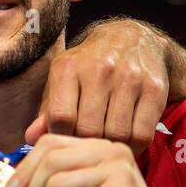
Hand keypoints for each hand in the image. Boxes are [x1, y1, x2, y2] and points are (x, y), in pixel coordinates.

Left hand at [25, 19, 167, 154]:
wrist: (133, 40)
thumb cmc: (88, 68)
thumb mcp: (62, 81)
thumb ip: (47, 112)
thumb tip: (31, 139)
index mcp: (69, 68)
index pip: (61, 117)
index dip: (61, 137)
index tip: (65, 141)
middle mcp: (99, 69)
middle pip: (89, 129)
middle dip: (86, 144)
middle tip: (87, 147)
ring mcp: (129, 78)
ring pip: (117, 134)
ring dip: (110, 146)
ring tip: (105, 145)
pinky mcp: (155, 89)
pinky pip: (142, 133)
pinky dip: (133, 146)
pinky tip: (125, 141)